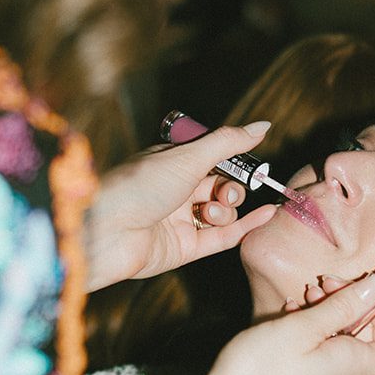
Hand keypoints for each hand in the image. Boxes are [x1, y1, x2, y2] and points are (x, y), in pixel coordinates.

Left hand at [85, 123, 277, 290]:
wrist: (107, 229)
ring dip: (227, 209)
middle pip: (220, 187)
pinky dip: (244, 226)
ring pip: (222, 214)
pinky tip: (266, 214)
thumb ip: (228, 143)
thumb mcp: (188, 156)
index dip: (232, 162)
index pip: (212, 160)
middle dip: (231, 188)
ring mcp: (179, 221)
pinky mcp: (184, 249)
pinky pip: (222, 238)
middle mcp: (175, 192)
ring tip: (212, 211)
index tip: (248, 163)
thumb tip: (263, 125)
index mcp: (171, 164)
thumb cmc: (139, 185)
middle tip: (225, 192)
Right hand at [210, 264, 374, 374]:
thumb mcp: (302, 328)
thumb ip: (342, 306)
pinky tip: (285, 314)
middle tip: (322, 284)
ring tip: (299, 298)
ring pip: (337, 340)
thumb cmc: (260, 372)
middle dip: (349, 304)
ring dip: (324, 312)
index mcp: (351, 365)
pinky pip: (316, 349)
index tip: (367, 293)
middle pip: (365, 338)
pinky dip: (306, 327)